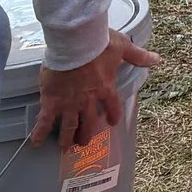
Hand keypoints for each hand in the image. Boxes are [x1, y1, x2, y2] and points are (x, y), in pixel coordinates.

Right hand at [30, 30, 159, 147]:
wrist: (76, 43)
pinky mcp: (52, 101)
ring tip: (65, 148)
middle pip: (89, 122)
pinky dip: (39, 133)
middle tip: (83, 142)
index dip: (113, 115)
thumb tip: (157, 59)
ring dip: (67, 138)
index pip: (113, 106)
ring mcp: (69, 103)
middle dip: (86, 134)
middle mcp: (88, 100)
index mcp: (106, 88)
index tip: (112, 122)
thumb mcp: (123, 48)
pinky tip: (35, 142)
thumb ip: (139, 56)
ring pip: (69, 126)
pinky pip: (45, 121)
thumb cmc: (100, 43)